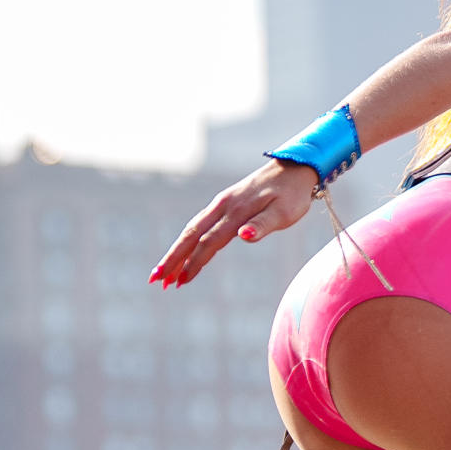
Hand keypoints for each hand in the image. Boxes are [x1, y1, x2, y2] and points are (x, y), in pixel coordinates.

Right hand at [151, 160, 315, 287]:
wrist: (295, 167)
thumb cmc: (293, 194)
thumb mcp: (285, 212)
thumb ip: (263, 224)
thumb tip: (243, 236)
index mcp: (236, 211)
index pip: (209, 241)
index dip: (194, 262)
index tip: (180, 282)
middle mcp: (223, 206)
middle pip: (191, 235)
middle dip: (173, 258)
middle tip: (156, 280)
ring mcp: (222, 204)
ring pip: (193, 230)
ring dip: (177, 251)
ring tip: (165, 273)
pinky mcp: (225, 203)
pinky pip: (201, 224)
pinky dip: (189, 240)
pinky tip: (187, 251)